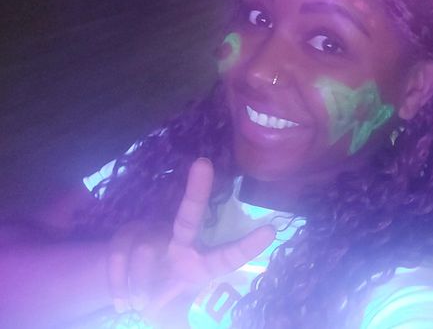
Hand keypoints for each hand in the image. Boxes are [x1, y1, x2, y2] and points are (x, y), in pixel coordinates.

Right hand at [107, 158, 274, 324]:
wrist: (128, 292)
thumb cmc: (164, 301)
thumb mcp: (176, 318)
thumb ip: (185, 324)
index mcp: (200, 264)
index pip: (227, 256)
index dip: (247, 246)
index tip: (271, 231)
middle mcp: (180, 241)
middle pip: (188, 216)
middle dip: (196, 190)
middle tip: (203, 163)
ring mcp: (152, 234)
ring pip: (141, 255)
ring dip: (136, 285)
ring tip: (137, 304)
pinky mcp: (125, 235)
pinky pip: (117, 258)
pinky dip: (117, 284)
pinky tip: (121, 301)